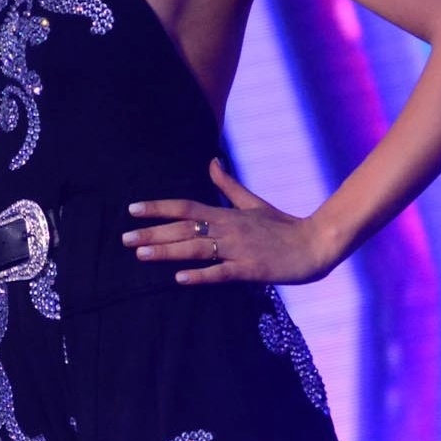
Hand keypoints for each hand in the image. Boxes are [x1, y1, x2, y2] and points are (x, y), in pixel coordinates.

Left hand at [124, 158, 336, 285]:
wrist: (316, 244)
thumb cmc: (284, 226)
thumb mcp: (254, 203)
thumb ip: (229, 185)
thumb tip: (212, 161)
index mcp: (226, 213)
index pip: (185, 207)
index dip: (157, 207)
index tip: (132, 210)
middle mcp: (228, 229)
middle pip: (183, 228)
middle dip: (152, 232)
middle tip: (124, 238)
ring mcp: (238, 249)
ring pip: (196, 249)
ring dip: (166, 251)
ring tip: (140, 254)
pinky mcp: (251, 270)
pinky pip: (221, 273)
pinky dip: (200, 275)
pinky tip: (179, 279)